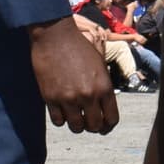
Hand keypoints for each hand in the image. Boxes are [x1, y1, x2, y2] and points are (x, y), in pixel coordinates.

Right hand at [32, 16, 119, 132]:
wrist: (55, 35)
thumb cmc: (79, 47)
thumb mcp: (100, 66)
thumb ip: (103, 88)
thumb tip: (104, 108)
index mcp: (104, 87)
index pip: (112, 119)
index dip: (108, 126)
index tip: (103, 126)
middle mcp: (88, 95)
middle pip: (94, 127)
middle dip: (92, 126)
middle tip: (87, 120)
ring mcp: (69, 98)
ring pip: (76, 127)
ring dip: (76, 124)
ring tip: (74, 116)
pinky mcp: (51, 98)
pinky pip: (58, 121)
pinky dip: (61, 119)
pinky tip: (61, 111)